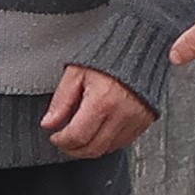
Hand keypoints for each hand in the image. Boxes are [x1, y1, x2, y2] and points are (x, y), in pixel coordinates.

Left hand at [40, 63, 155, 159]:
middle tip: (64, 142)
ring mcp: (136, 119)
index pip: (77, 136)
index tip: (55, 137)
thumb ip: (61, 100)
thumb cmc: (109, 53)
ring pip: (108, 149)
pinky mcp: (145, 120)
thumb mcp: (76, 72)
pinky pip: (124, 142)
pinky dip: (108, 142)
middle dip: (74, 149)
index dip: (61, 141)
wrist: (139, 45)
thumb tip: (49, 122)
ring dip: (91, 147)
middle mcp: (121, 113)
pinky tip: (99, 131)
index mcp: (102, 100)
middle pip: (93, 148)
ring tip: (80, 136)